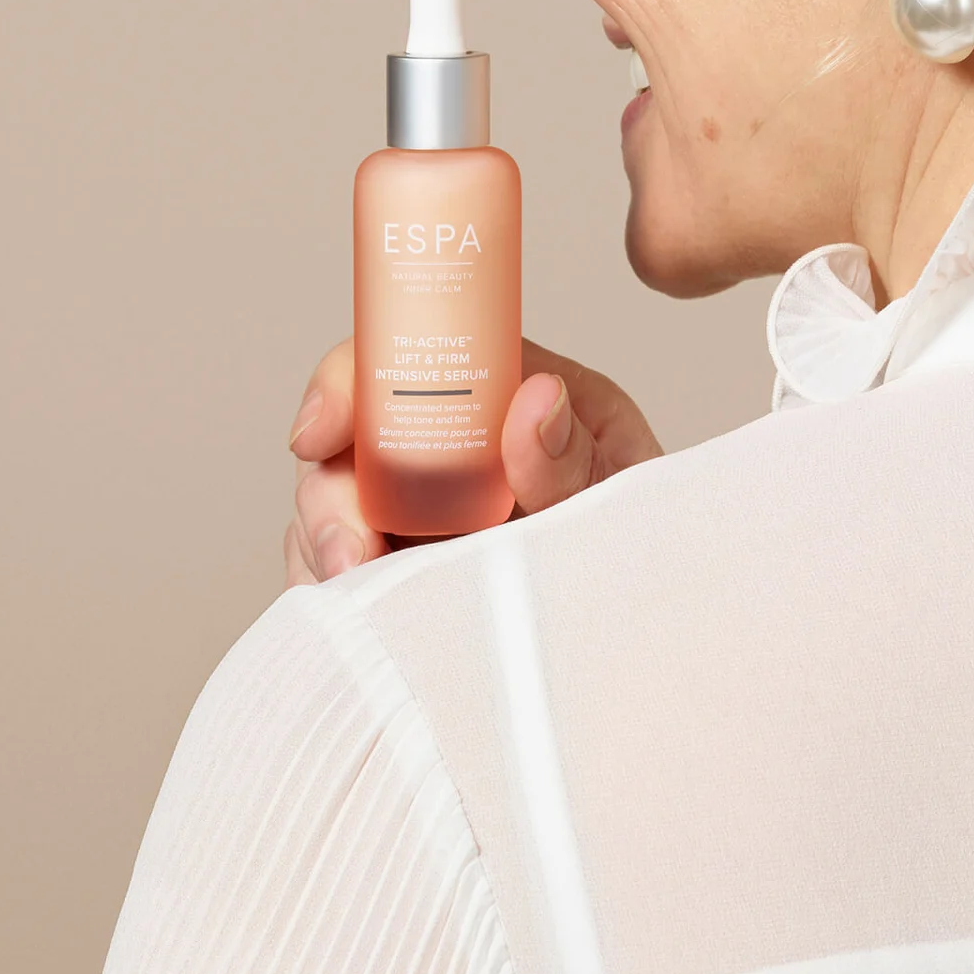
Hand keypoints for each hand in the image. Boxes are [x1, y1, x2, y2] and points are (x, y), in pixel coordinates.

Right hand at [283, 337, 663, 586]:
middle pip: (354, 439)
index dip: (349, 380)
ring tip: (353, 591)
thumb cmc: (640, 541)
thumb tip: (536, 397)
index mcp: (513, 393)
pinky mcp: (407, 562)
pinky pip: (341, 567)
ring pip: (335, 506)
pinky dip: (332, 590)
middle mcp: (456, 441)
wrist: (651, 618)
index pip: (413, 356)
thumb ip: (573, 459)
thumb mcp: (621, 495)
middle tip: (350, 552)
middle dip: (330, 493)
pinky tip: (352, 614)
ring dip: (326, 546)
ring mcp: (425, 504)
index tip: (321, 431)